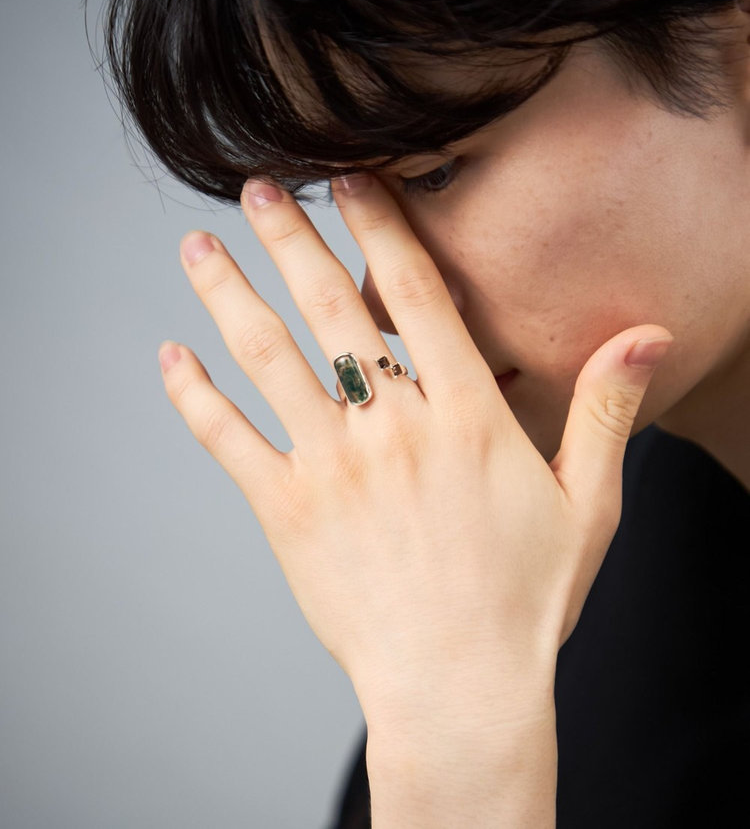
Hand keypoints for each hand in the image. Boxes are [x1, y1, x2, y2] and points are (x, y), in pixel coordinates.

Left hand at [157, 172, 671, 740]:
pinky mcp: (287, 513)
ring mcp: (332, 468)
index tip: (348, 180)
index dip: (379, 227)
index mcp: (464, 417)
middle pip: (331, 309)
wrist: (459, 690)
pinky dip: (194, 396)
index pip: (415, 295)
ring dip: (229, 295)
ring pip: (269, 360)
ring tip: (198, 246)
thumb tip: (648, 335)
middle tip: (258, 185)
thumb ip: (605, 410)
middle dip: (290, 238)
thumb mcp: (589, 503)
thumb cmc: (526, 601)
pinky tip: (169, 356)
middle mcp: (392, 428)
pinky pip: (228, 441)